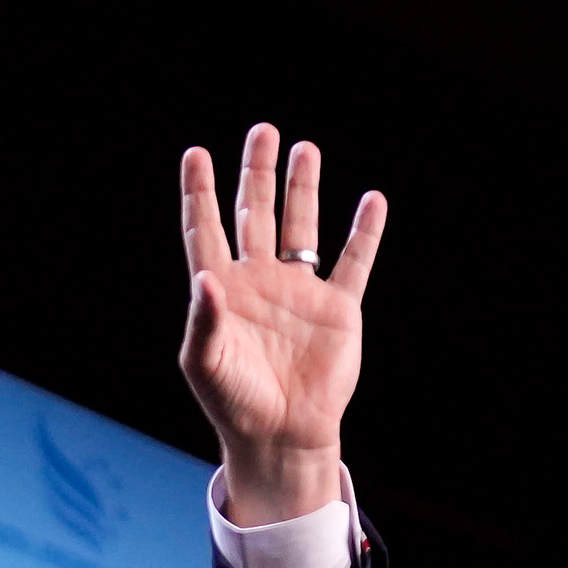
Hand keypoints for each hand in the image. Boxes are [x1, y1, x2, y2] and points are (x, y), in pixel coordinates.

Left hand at [177, 124, 385, 527]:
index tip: (196, 155)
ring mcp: (299, 293)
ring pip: (302, 228)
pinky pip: (354, 262)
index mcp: (222, 290)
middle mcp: (260, 282)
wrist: (281, 435)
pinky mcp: (337, 310)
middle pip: (256, 214)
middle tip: (263, 131)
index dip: (200, 194)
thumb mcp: (205, 364)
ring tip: (305, 149)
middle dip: (258, 173)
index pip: (206, 230)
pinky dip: (365, 233)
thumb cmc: (233, 403)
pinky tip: (371, 201)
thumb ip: (203, 320)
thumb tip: (206, 277)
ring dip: (303, 189)